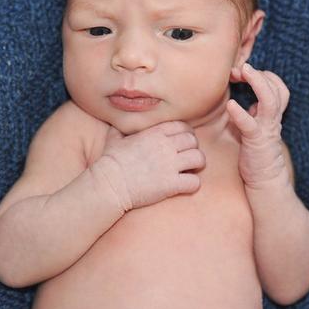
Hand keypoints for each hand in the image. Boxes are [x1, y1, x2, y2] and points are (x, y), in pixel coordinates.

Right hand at [90, 121, 205, 211]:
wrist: (109, 184)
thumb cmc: (110, 161)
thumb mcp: (115, 138)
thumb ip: (123, 128)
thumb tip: (119, 121)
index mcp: (155, 132)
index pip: (183, 126)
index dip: (185, 134)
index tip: (180, 143)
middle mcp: (166, 146)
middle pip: (193, 141)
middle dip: (191, 149)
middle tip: (185, 158)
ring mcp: (170, 165)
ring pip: (199, 159)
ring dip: (196, 165)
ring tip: (188, 170)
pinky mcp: (171, 184)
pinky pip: (195, 182)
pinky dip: (192, 185)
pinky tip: (183, 186)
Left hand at [227, 63, 290, 187]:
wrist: (265, 181)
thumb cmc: (256, 153)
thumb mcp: (254, 126)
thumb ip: (251, 111)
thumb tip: (236, 94)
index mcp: (272, 114)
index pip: (276, 86)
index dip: (262, 75)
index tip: (241, 72)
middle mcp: (272, 119)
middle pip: (277, 88)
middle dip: (259, 74)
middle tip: (239, 69)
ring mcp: (266, 129)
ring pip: (270, 101)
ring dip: (257, 83)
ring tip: (243, 71)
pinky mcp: (256, 142)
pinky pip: (250, 125)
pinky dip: (241, 113)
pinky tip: (230, 105)